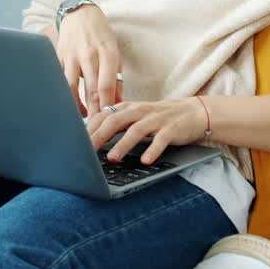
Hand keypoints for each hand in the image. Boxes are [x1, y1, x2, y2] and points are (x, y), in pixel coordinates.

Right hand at [55, 3, 122, 115]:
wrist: (79, 13)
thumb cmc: (100, 34)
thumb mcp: (115, 52)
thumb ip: (116, 78)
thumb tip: (117, 103)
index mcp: (106, 52)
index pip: (106, 85)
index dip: (107, 105)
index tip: (110, 119)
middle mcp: (88, 54)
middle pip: (90, 90)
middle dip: (95, 111)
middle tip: (98, 127)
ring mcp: (71, 55)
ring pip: (72, 88)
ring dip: (78, 106)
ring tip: (85, 116)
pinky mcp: (58, 56)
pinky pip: (61, 80)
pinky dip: (67, 94)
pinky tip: (72, 104)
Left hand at [86, 98, 207, 164]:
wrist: (192, 113)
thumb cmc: (157, 117)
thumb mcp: (135, 117)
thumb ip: (116, 123)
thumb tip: (91, 137)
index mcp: (128, 108)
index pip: (104, 115)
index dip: (90, 128)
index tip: (77, 141)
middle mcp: (139, 111)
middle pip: (115, 121)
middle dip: (100, 136)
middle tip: (87, 150)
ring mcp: (156, 119)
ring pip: (136, 131)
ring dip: (122, 145)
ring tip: (112, 158)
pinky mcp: (171, 129)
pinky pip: (160, 140)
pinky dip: (153, 150)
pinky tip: (146, 160)